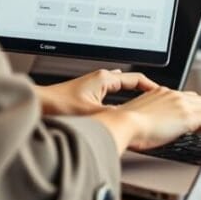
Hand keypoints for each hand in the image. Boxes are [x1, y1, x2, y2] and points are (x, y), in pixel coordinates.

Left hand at [35, 69, 159, 115]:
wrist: (38, 104)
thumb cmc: (58, 105)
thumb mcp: (91, 113)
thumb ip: (112, 116)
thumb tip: (128, 121)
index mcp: (104, 79)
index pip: (136, 78)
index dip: (151, 86)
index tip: (162, 93)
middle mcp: (100, 79)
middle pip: (129, 81)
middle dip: (143, 90)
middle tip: (155, 100)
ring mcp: (93, 85)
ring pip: (120, 87)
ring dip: (131, 93)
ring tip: (142, 103)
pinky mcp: (86, 92)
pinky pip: (111, 91)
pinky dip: (119, 97)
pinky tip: (119, 104)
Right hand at [94, 88, 200, 151]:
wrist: (122, 124)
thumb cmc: (125, 126)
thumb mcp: (139, 117)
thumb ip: (151, 117)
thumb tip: (155, 127)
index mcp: (162, 93)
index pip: (187, 98)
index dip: (197, 108)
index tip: (200, 118)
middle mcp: (174, 95)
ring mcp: (182, 104)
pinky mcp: (187, 116)